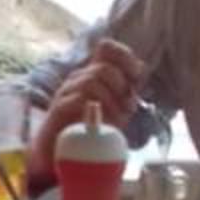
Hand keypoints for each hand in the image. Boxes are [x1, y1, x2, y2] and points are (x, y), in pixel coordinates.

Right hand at [31, 40, 143, 171]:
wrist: (59, 151)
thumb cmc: (89, 128)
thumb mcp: (116, 108)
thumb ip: (126, 90)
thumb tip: (141, 67)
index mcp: (93, 73)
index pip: (106, 48)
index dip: (125, 57)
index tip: (137, 75)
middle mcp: (78, 77)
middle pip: (104, 67)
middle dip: (121, 87)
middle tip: (128, 107)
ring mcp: (66, 91)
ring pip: (92, 81)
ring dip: (111, 101)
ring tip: (117, 120)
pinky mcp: (58, 108)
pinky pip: (79, 98)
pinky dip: (96, 110)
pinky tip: (103, 123)